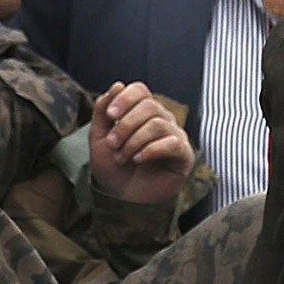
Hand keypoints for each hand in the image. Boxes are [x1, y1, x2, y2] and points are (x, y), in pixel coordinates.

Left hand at [89, 81, 194, 205]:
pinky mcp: (184, 155)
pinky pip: (172, 143)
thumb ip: (103, 111)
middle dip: (126, 125)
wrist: (121, 198)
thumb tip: (118, 85)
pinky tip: (139, 160)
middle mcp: (162, 120)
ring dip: (134, 141)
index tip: (110, 116)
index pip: (140, 90)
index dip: (125, 99)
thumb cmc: (113, 167)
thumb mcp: (99, 137)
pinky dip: (151, 150)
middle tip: (113, 144)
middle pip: (150, 106)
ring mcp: (175, 137)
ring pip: (158, 124)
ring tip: (122, 157)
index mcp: (142, 113)